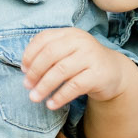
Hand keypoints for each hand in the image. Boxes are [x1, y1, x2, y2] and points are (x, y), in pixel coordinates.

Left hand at [21, 28, 137, 110]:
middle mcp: (81, 41)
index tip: (23, 70)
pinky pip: (74, 86)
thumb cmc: (84, 63)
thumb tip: (26, 67)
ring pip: (61, 71)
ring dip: (44, 86)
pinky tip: (51, 104)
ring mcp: (91, 57)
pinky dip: (60, 96)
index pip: (44, 39)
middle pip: (50, 54)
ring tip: (34, 98)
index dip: (30, 54)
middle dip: (35, 71)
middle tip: (27, 86)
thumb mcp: (68, 53)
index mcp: (70, 33)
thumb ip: (49, 54)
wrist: (114, 72)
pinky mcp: (98, 74)